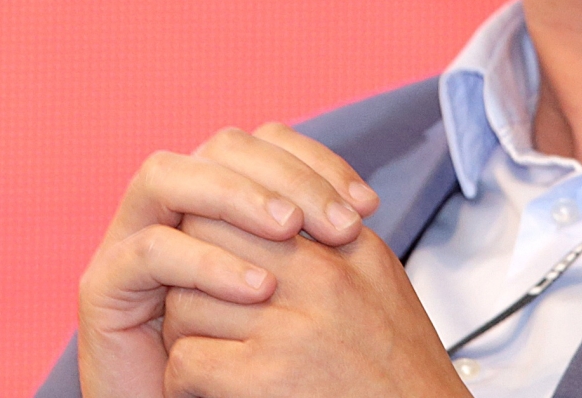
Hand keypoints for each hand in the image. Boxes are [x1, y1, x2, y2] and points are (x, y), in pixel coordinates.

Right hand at [76, 123, 380, 397]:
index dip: (317, 161)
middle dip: (285, 174)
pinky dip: (205, 260)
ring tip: (291, 233)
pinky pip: (149, 250)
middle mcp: (172, 205)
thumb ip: (316, 243)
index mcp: (220, 197)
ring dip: (236, 197)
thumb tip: (365, 206)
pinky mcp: (102, 287)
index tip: (367, 207)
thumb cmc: (261, 364)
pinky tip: (258, 289)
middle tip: (338, 222)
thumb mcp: (299, 292)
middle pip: (221, 146)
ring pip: (168, 175)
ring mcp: (129, 239)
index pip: (267, 142)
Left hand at [161, 216, 468, 397]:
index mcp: (351, 248)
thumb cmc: (397, 373)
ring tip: (204, 351)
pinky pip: (187, 360)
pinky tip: (207, 388)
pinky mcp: (267, 379)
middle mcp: (324, 278)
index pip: (256, 203)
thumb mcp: (378, 286)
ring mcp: (294, 328)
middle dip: (192, 272)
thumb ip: (332, 247)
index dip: (220, 229)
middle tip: (196, 303)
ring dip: (184, 332)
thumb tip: (273, 214)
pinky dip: (185, 380)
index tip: (214, 257)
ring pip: (187, 303)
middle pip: (211, 241)